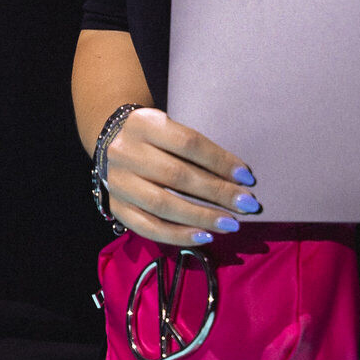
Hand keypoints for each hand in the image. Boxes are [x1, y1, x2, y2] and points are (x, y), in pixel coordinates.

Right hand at [100, 108, 261, 246]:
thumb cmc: (156, 136)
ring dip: (201, 217)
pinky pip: (148, 228)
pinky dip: (178, 235)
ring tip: (230, 223)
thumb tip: (237, 178)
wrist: (112, 140)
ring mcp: (118, 182)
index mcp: (144, 123)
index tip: (247, 178)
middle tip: (247, 205)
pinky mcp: (116, 207)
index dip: (220, 161)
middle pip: (178, 176)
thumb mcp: (170, 128)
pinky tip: (204, 237)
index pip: (188, 143)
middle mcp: (125, 152)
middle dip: (217, 193)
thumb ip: (195, 149)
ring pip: (163, 205)